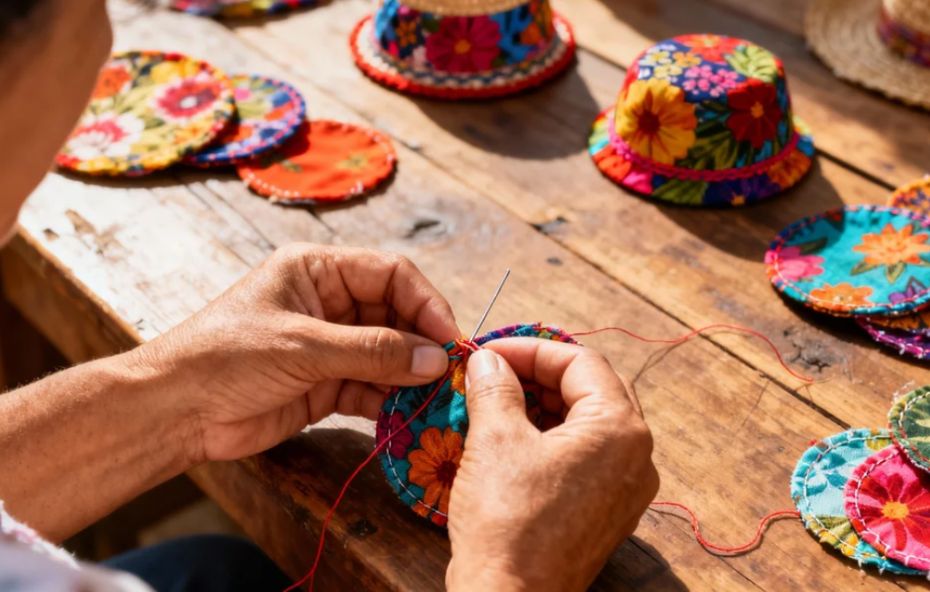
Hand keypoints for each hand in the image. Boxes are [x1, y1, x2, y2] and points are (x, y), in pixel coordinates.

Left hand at [130, 244, 459, 463]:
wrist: (175, 412)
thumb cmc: (227, 357)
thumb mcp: (304, 346)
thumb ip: (373, 351)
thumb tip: (436, 358)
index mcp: (318, 270)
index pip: (391, 274)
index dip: (425, 303)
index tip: (449, 338)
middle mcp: (329, 303)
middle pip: (395, 314)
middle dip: (421, 343)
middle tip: (449, 374)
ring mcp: (328, 346)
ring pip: (387, 354)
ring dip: (409, 375)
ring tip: (434, 398)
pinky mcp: (324, 385)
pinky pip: (370, 387)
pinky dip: (389, 399)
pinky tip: (405, 413)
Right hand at [447, 339, 657, 591]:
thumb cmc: (508, 520)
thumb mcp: (495, 439)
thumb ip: (495, 387)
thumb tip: (487, 361)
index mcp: (621, 429)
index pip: (581, 362)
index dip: (531, 349)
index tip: (490, 353)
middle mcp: (636, 457)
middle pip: (590, 389)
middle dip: (537, 375)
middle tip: (492, 373)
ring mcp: (624, 489)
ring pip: (586, 423)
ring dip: (541, 405)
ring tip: (495, 402)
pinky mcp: (605, 512)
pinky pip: (583, 457)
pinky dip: (549, 438)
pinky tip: (510, 437)